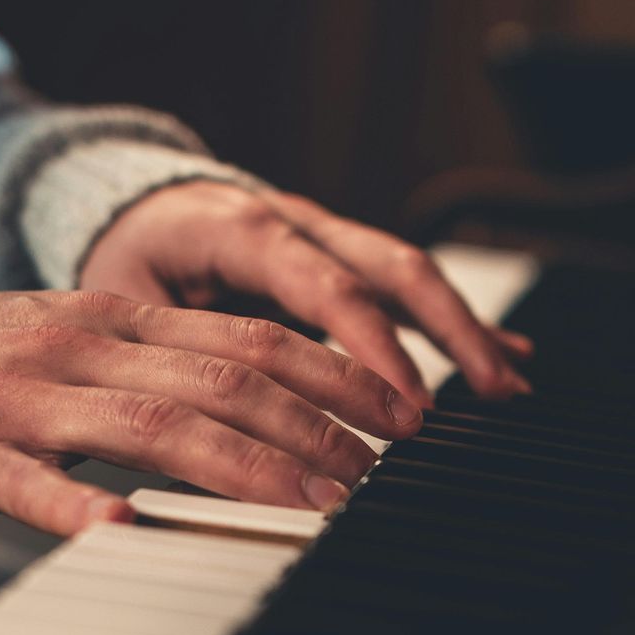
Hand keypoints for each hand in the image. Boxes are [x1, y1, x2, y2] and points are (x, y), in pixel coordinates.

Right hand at [0, 290, 420, 537]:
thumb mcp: (82, 351)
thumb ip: (169, 370)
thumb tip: (281, 405)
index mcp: (115, 320)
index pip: (247, 337)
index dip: (331, 373)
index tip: (399, 412)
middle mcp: (78, 348)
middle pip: (217, 378)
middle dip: (311, 424)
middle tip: (374, 473)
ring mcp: (20, 400)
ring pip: (147, 426)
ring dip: (241, 467)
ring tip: (309, 503)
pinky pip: (28, 483)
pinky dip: (79, 506)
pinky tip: (128, 531)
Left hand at [80, 182, 531, 406]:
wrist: (130, 203)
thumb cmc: (125, 258)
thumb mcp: (124, 303)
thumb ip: (169, 354)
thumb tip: (205, 431)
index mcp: (241, 227)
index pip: (324, 285)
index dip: (373, 345)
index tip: (409, 403)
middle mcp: (296, 223)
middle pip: (392, 268)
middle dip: (450, 330)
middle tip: (490, 391)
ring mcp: (326, 237)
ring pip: (411, 276)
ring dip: (465, 328)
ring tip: (510, 385)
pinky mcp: (342, 260)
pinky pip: (407, 290)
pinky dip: (455, 324)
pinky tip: (506, 359)